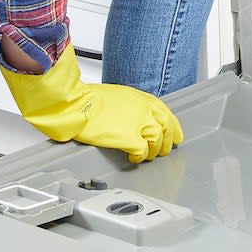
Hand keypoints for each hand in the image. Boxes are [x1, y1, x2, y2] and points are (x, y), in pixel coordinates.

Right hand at [0, 43, 183, 162]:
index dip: (173, 126)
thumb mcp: (118, 95)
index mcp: (141, 98)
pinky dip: (140, 156)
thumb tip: (135, 117)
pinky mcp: (128, 138)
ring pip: (157, 141)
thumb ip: (132, 106)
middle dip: (166, 141)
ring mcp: (138, 124)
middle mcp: (144, 109)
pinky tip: (133, 157)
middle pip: (166, 128)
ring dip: (153, 151)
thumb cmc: (89, 99)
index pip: (165, 113)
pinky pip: (142, 151)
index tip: (175, 135)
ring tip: (146, 156)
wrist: (76, 103)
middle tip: (163, 150)